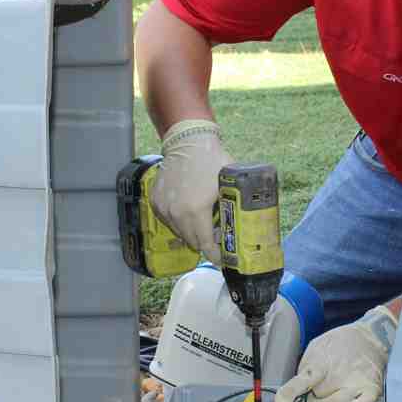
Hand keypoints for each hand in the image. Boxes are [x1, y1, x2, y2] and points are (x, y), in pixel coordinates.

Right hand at [150, 119, 231, 264]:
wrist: (188, 141)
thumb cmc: (212, 161)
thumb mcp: (229, 186)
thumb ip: (234, 209)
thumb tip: (245, 229)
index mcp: (196, 211)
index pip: (206, 245)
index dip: (216, 256)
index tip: (223, 259)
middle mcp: (176, 213)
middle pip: (192, 242)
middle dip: (205, 243)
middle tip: (216, 237)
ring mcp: (163, 208)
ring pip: (179, 233)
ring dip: (191, 232)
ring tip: (203, 222)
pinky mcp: (155, 202)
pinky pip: (168, 221)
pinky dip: (179, 221)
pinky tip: (189, 210)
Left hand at [273, 303, 398, 401]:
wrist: (371, 336)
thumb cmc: (341, 343)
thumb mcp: (316, 346)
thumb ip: (305, 367)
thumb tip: (297, 388)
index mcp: (324, 360)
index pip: (306, 378)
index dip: (292, 390)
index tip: (282, 400)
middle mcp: (340, 372)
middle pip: (318, 399)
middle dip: (313, 398)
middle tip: (317, 388)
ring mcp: (356, 382)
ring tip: (330, 392)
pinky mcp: (372, 389)